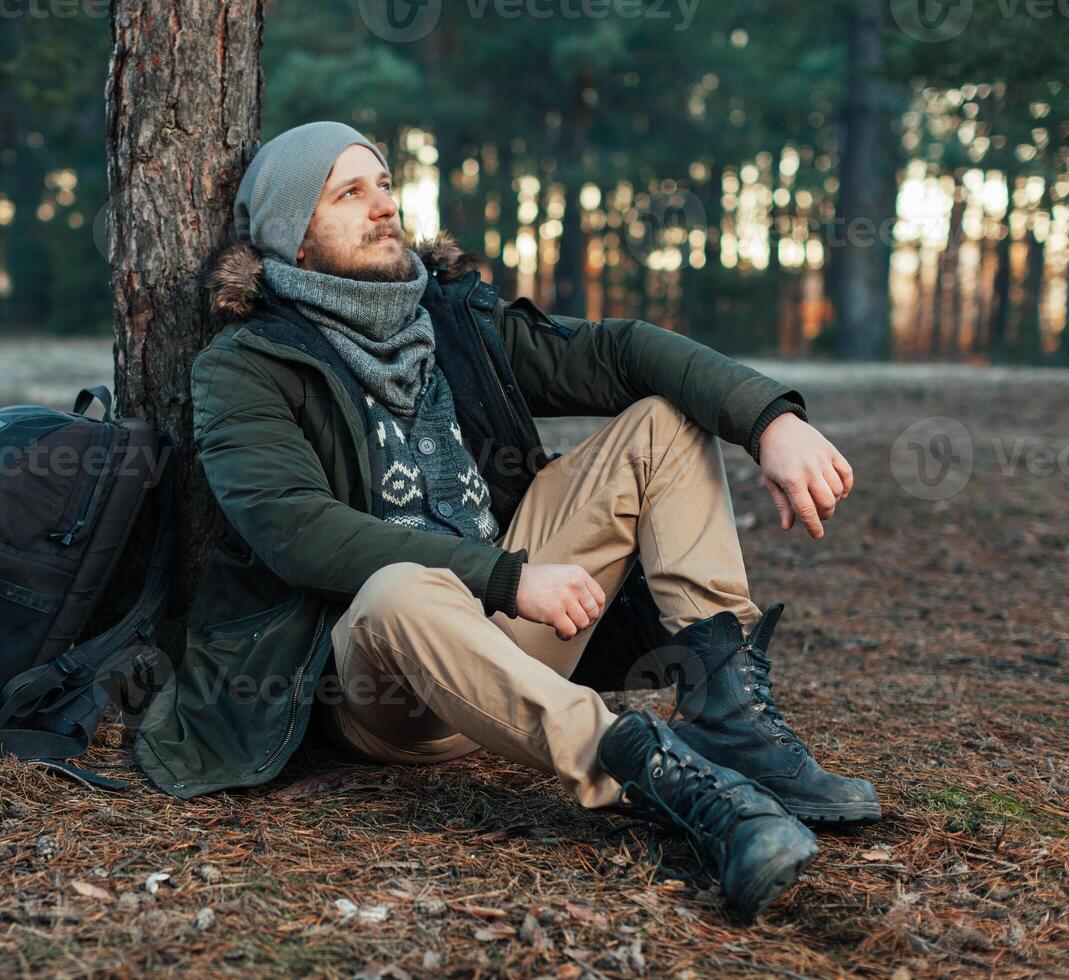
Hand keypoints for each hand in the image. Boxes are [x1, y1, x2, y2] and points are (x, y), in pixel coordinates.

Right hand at [515, 563, 605, 640]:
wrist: (513, 582)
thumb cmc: (536, 582)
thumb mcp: (563, 575)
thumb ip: (579, 588)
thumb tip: (593, 611)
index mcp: (579, 574)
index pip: (600, 598)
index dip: (596, 611)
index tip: (587, 616)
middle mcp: (575, 585)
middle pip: (594, 613)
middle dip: (585, 622)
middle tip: (573, 623)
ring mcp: (565, 598)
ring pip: (582, 624)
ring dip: (574, 629)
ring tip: (563, 625)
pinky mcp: (554, 612)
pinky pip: (570, 631)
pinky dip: (565, 635)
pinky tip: (557, 631)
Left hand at [758, 412, 853, 539]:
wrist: (777, 427)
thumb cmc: (772, 458)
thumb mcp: (772, 481)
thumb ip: (783, 504)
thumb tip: (788, 527)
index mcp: (791, 479)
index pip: (806, 510)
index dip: (814, 526)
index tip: (818, 535)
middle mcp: (809, 470)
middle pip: (827, 502)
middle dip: (825, 514)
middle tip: (819, 515)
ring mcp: (822, 459)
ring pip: (838, 490)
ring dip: (834, 500)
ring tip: (825, 501)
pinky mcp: (831, 451)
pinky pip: (846, 473)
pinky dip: (846, 486)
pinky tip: (840, 492)